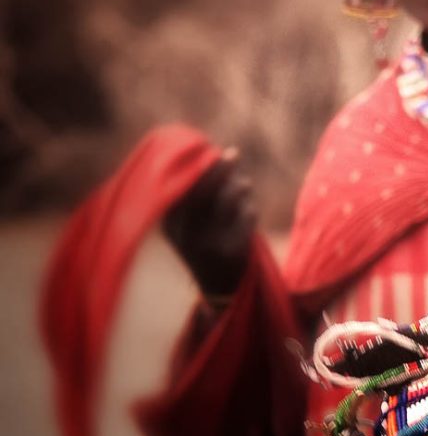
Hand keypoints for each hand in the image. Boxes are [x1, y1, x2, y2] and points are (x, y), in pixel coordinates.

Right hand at [163, 148, 256, 297]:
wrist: (217, 285)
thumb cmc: (204, 239)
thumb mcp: (190, 219)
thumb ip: (198, 190)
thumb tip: (217, 153)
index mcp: (170, 223)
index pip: (182, 186)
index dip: (199, 164)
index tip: (211, 150)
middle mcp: (184, 234)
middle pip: (204, 189)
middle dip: (221, 168)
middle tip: (233, 153)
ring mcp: (208, 244)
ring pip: (229, 198)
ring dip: (240, 187)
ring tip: (243, 187)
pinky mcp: (232, 251)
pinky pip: (247, 214)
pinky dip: (250, 209)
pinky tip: (246, 214)